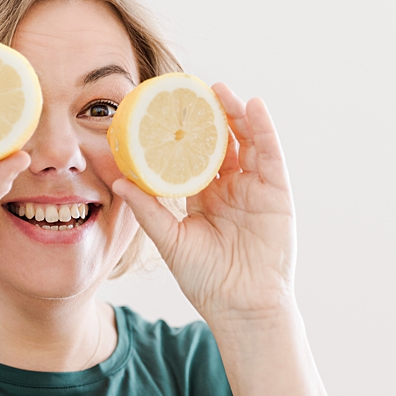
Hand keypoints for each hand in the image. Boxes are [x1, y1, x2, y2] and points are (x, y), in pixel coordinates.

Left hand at [113, 82, 296, 323]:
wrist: (241, 305)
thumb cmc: (206, 279)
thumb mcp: (170, 240)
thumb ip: (148, 209)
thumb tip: (118, 181)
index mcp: (205, 196)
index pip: (193, 155)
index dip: (183, 131)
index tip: (166, 108)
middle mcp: (231, 187)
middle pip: (222, 141)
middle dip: (211, 115)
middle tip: (194, 90)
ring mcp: (256, 188)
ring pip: (247, 141)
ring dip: (236, 114)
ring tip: (221, 91)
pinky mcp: (277, 192)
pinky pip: (270, 154)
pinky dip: (264, 128)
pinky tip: (253, 106)